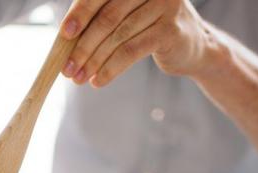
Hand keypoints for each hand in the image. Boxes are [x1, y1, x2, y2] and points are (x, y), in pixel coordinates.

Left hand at [59, 0, 220, 86]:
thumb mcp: (126, 14)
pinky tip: (98, 81)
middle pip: (108, 17)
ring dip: (93, 61)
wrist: (193, 46)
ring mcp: (164, 5)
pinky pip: (131, 51)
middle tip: (67, 68)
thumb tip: (64, 38)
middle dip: (83, 45)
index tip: (64, 34)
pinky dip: (110, 69)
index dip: (80, 13)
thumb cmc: (150, 28)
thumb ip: (100, 17)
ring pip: (118, 37)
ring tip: (79, 78)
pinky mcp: (170, 30)